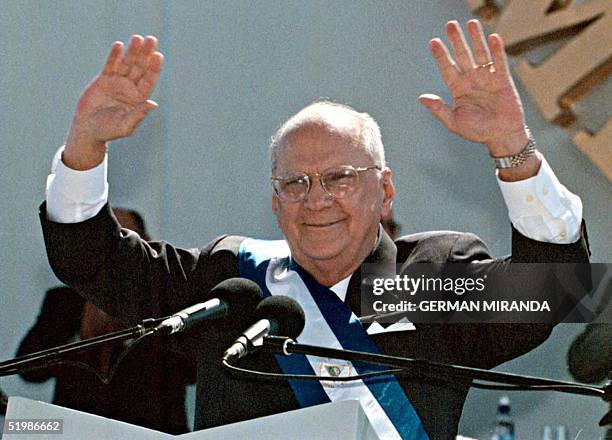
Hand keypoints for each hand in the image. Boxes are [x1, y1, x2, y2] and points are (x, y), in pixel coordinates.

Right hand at [64, 35, 162, 169]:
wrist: (87, 129)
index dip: (154, 68)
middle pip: (140, 68)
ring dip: (132, 51)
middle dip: (145, 54)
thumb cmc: (108, 131)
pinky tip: (119, 45)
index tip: (158, 56)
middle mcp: (130, 88)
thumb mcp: (125, 126)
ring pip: (127, 64)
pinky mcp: (103, 80)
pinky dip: (115, 56)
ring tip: (138, 38)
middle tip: (152, 39)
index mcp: (138, 99)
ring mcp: (117, 82)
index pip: (149, 80)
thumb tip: (153, 104)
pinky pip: (111, 65)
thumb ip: (138, 114)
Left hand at [419, 20, 528, 156]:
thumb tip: (421, 98)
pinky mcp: (502, 80)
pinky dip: (496, 51)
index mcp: (458, 89)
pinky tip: (493, 37)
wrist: (501, 136)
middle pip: (462, 56)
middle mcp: (471, 80)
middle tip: (450, 25)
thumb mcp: (454, 122)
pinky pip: (499, 62)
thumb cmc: (477, 131)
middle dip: (456, 40)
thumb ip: (439, 109)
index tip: (433, 42)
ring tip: (471, 23)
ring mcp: (487, 78)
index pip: (447, 68)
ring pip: (480, 54)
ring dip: (476, 39)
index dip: (440, 55)